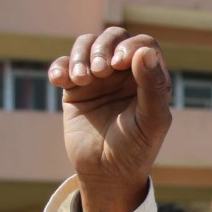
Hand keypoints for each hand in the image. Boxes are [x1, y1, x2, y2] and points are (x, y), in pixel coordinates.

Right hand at [48, 27, 171, 211]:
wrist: (105, 174)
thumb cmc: (135, 149)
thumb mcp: (150, 121)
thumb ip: (152, 88)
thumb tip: (144, 52)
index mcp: (150, 79)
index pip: (143, 45)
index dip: (130, 46)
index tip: (119, 64)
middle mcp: (125, 74)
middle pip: (114, 37)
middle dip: (103, 47)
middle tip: (100, 72)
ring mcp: (99, 79)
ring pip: (87, 45)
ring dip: (80, 55)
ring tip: (80, 80)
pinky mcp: (75, 88)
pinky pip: (64, 65)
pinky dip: (60, 67)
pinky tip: (59, 81)